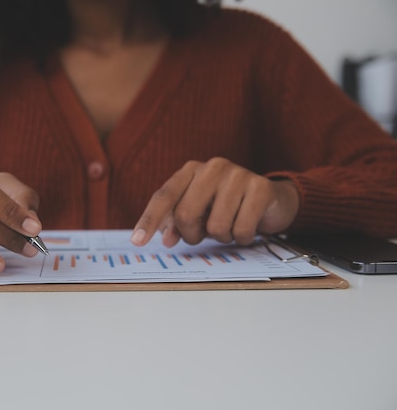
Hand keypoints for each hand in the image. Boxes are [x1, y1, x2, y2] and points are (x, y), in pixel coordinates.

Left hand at [131, 157, 298, 247]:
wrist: (271, 200)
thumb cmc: (227, 207)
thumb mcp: (198, 213)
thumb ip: (177, 223)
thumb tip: (166, 239)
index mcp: (191, 171)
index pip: (163, 197)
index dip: (149, 220)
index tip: (137, 242)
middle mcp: (212, 167)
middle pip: (185, 215)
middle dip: (192, 235)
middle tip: (204, 235)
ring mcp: (237, 174)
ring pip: (215, 227)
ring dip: (222, 237)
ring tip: (230, 226)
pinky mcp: (260, 187)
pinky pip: (241, 229)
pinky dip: (242, 238)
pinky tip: (248, 227)